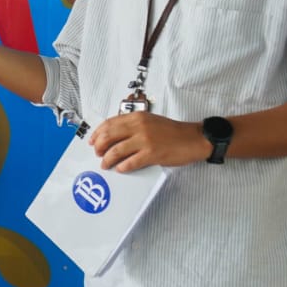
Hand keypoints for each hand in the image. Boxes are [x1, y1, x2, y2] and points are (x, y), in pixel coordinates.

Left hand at [88, 112, 209, 171]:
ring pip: (116, 150)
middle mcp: (139, 126)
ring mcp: (145, 140)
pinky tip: (120, 168)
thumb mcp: (149, 121)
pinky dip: (122, 167)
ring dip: (107, 159)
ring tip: (105, 164)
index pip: (109, 123)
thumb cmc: (172, 131)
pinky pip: (130, 162)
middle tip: (97, 154)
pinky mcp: (152, 154)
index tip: (92, 141)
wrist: (194, 138)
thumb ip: (132, 126)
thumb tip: (113, 136)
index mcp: (137, 117)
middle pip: (108, 136)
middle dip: (99, 147)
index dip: (97, 133)